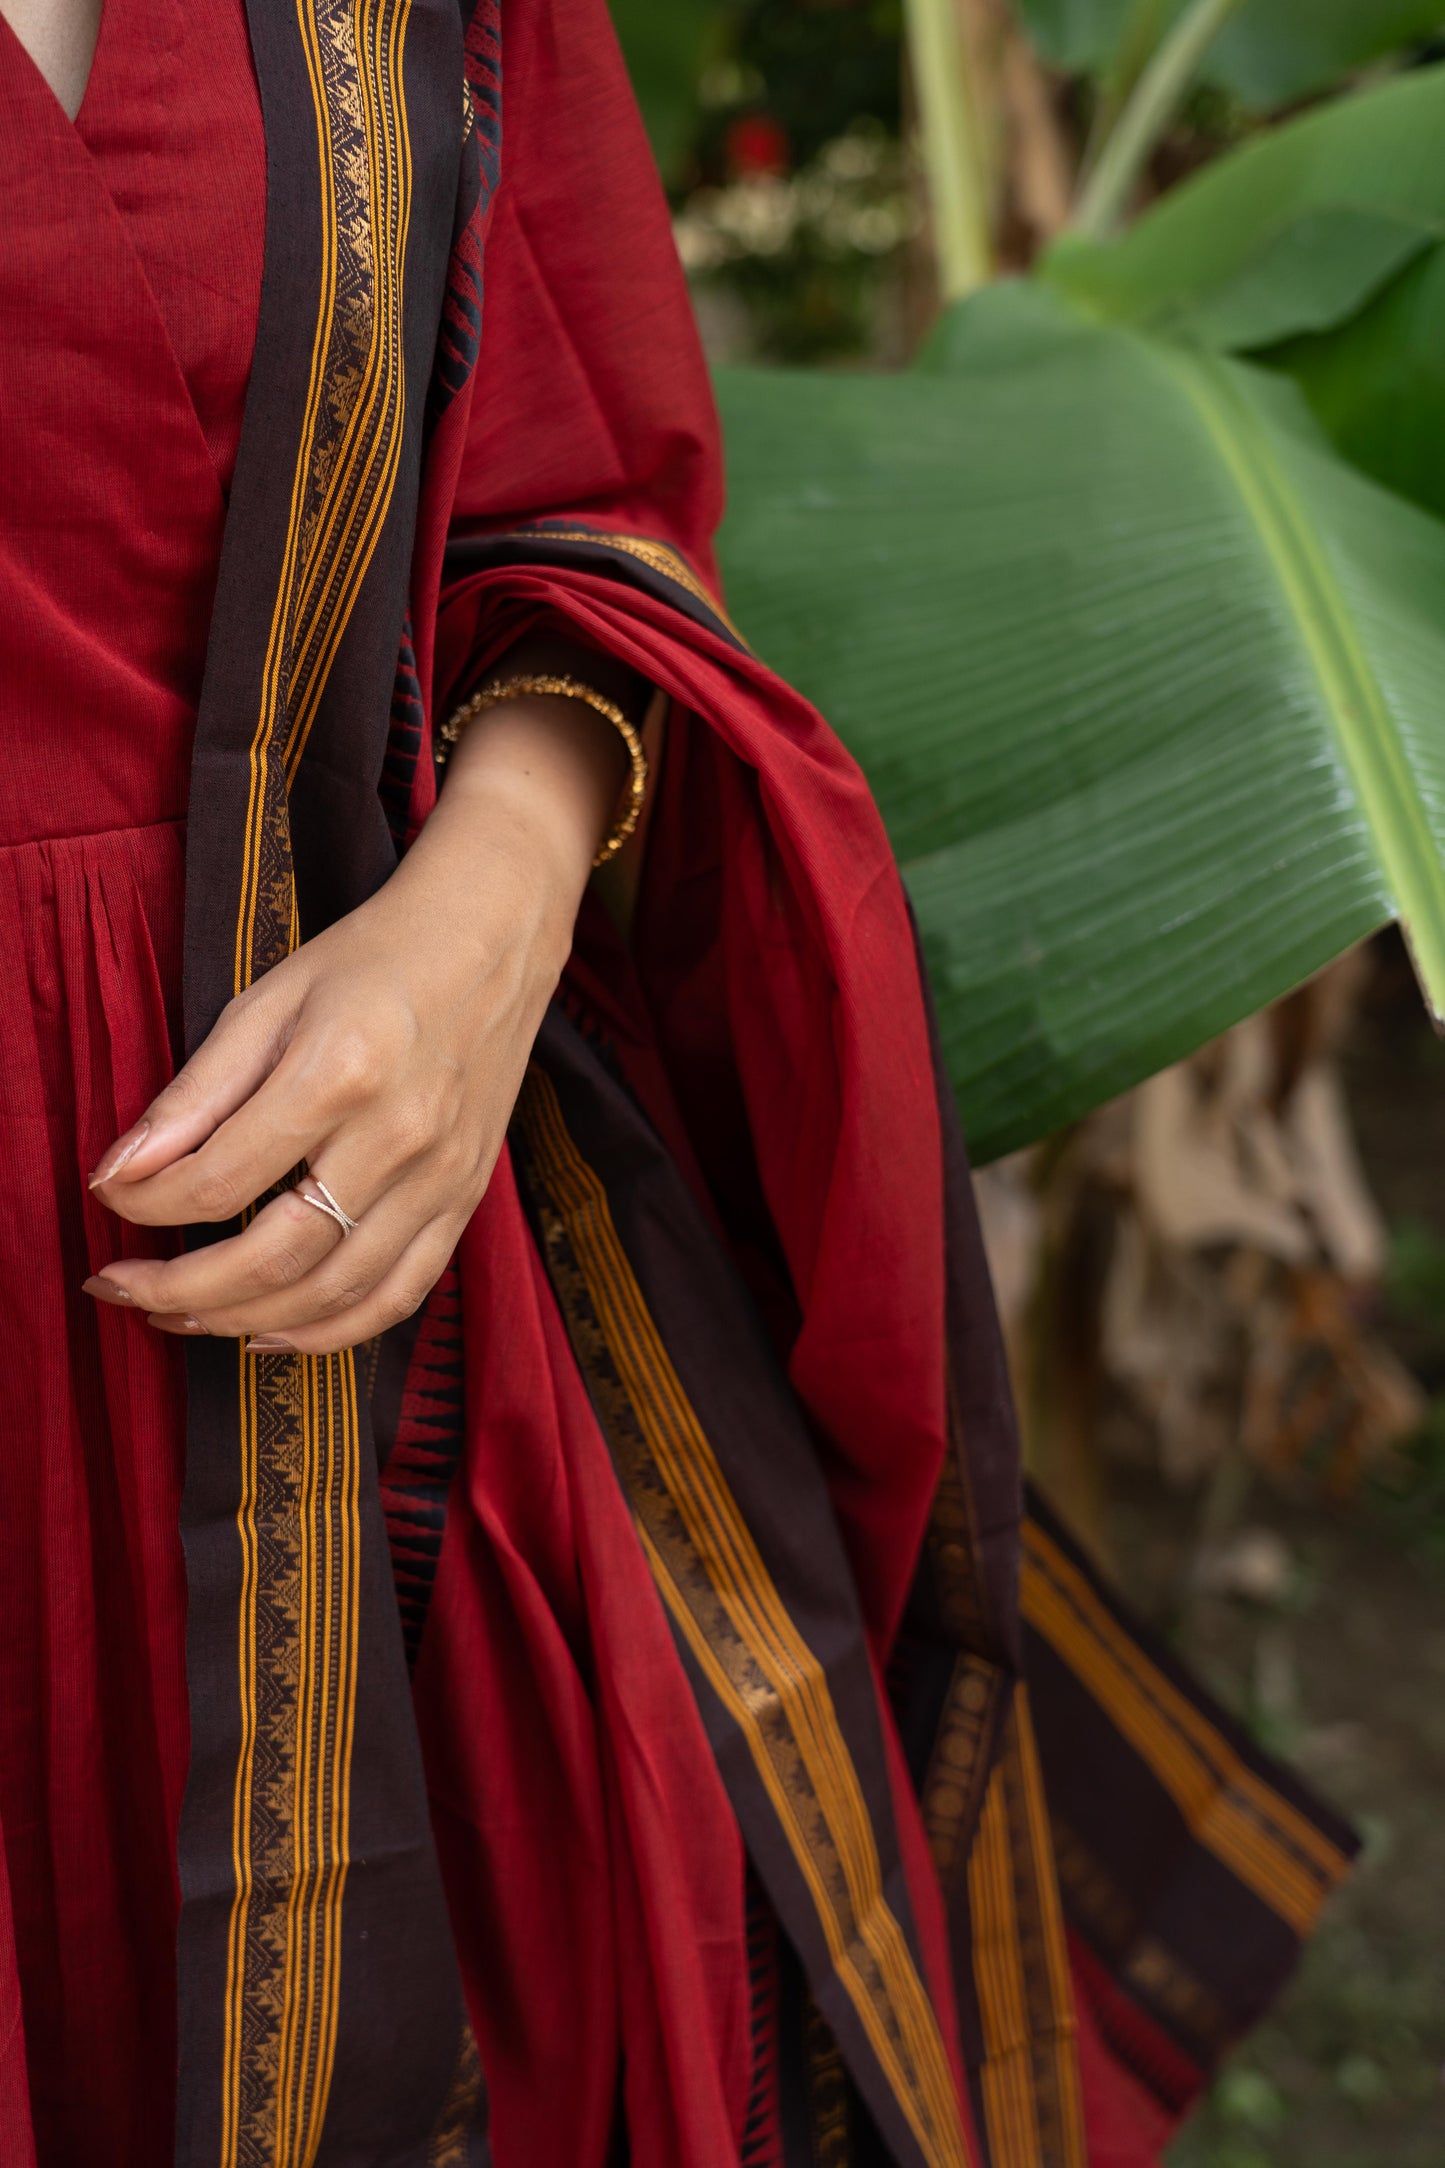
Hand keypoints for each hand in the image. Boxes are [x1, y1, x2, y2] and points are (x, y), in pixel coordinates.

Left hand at [84, 690, 627, 1353]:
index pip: (220, 1180)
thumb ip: (195, 1093)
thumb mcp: (269, 1000)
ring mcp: (442, 1177)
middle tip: (119, 1288)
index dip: (146, 1207)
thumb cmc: (374, 959)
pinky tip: (268, 1334)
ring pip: (331, 1294)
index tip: (106, 1200)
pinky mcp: (465, 1199)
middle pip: (274, 1257)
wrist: (492, 940)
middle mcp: (399, 1137)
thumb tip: (121, 1172)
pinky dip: (329, 1335)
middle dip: (179, 1289)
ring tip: (177, 1315)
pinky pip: (398, 1296)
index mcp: (340, 1073)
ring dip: (239, 1321)